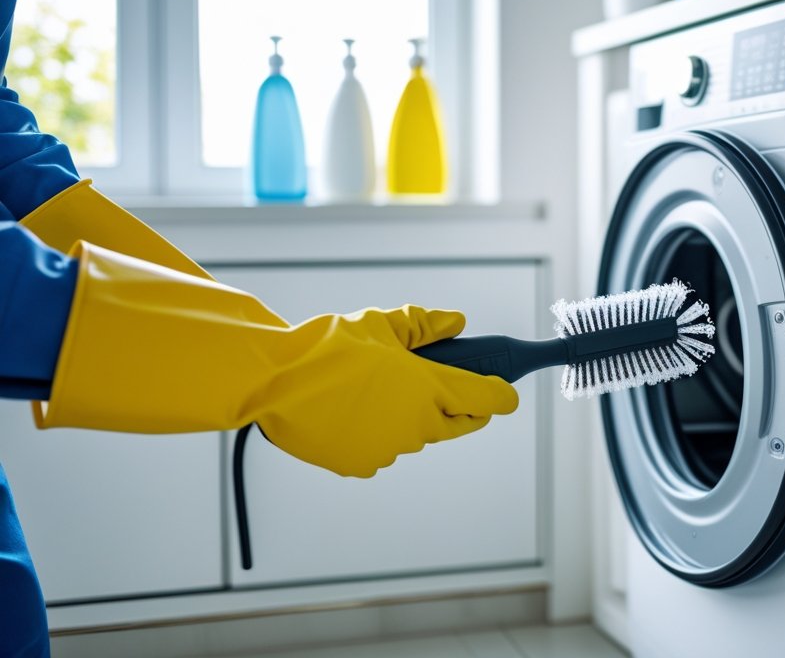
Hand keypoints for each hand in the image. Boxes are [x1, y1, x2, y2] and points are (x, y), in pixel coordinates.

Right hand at [258, 306, 519, 476]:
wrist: (275, 381)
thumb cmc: (329, 348)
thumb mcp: (383, 324)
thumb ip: (426, 325)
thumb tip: (456, 323)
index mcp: (430, 386)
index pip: (487, 399)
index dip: (501, 394)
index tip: (506, 392)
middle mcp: (418, 424)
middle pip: (457, 422)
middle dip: (457, 406)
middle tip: (442, 386)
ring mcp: (390, 448)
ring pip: (415, 435)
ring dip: (410, 418)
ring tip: (376, 390)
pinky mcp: (362, 464)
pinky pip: (383, 448)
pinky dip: (377, 433)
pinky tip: (352, 410)